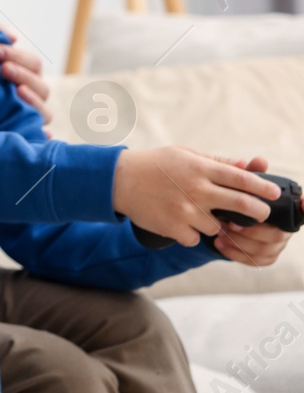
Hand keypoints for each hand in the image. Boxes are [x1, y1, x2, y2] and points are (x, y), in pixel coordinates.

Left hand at [0, 34, 51, 128]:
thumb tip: (13, 37)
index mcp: (26, 74)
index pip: (33, 63)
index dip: (17, 56)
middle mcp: (32, 95)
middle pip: (42, 87)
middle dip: (23, 76)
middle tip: (3, 68)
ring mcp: (29, 116)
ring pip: (44, 113)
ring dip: (34, 101)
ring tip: (18, 91)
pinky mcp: (21, 133)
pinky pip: (38, 138)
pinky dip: (42, 137)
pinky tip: (41, 134)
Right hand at [115, 146, 282, 246]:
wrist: (118, 180)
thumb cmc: (154, 164)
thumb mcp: (185, 154)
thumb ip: (217, 162)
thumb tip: (248, 166)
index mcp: (201, 168)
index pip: (242, 179)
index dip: (263, 187)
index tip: (274, 193)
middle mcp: (197, 189)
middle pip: (241, 205)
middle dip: (257, 212)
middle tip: (260, 214)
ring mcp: (186, 210)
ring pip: (217, 226)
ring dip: (212, 222)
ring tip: (195, 212)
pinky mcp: (174, 228)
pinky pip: (196, 238)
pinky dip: (191, 233)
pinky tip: (179, 221)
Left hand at [210, 154, 296, 265]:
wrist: (220, 216)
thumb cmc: (235, 196)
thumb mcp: (239, 183)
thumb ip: (250, 173)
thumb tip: (260, 160)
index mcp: (285, 208)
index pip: (302, 209)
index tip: (303, 204)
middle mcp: (286, 227)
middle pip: (278, 234)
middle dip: (253, 231)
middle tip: (230, 224)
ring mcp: (277, 244)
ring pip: (265, 249)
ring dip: (240, 242)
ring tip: (219, 232)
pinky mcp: (266, 256)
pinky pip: (256, 261)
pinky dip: (236, 254)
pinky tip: (219, 244)